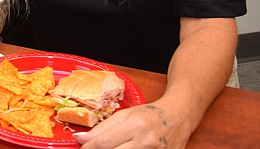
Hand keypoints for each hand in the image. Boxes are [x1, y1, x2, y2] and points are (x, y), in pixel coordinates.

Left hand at [74, 102, 190, 148]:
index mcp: (136, 126)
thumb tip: (81, 138)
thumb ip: (103, 127)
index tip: (80, 147)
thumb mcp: (125, 115)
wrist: (179, 118)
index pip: (105, 142)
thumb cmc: (150, 114)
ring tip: (109, 148)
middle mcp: (146, 142)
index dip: (89, 147)